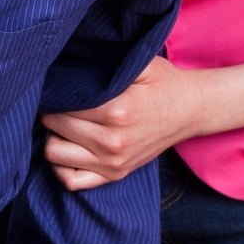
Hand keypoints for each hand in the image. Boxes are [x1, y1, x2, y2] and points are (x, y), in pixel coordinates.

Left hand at [42, 57, 206, 188]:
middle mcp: (113, 141)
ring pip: (55, 154)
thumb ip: (106, 62)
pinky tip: (68, 147)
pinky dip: (61, 165)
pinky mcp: (115, 175)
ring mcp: (113, 162)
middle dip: (52, 111)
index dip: (57, 92)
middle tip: (59, 101)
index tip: (60, 85)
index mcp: (117, 110)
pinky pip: (71, 181)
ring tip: (63, 123)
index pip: (63, 103)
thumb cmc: (163, 83)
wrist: (191, 110)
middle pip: (55, 126)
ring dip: (53, 136)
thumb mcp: (140, 63)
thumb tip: (70, 64)